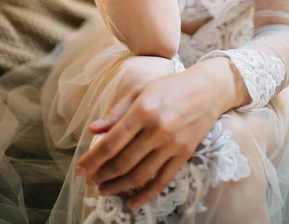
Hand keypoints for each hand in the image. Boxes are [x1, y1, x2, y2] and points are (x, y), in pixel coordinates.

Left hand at [75, 68, 220, 209]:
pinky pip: (162, 181)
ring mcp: (172, 144)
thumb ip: (117, 111)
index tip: (79, 169)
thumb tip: (93, 129)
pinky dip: (146, 195)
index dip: (92, 159)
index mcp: (143, 109)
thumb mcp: (141, 90)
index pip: (111, 142)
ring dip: (118, 187)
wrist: (208, 89)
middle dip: (102, 175)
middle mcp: (157, 129)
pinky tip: (132, 203)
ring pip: (140, 175)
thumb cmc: (171, 86)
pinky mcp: (185, 155)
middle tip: (90, 181)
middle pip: (123, 162)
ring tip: (104, 190)